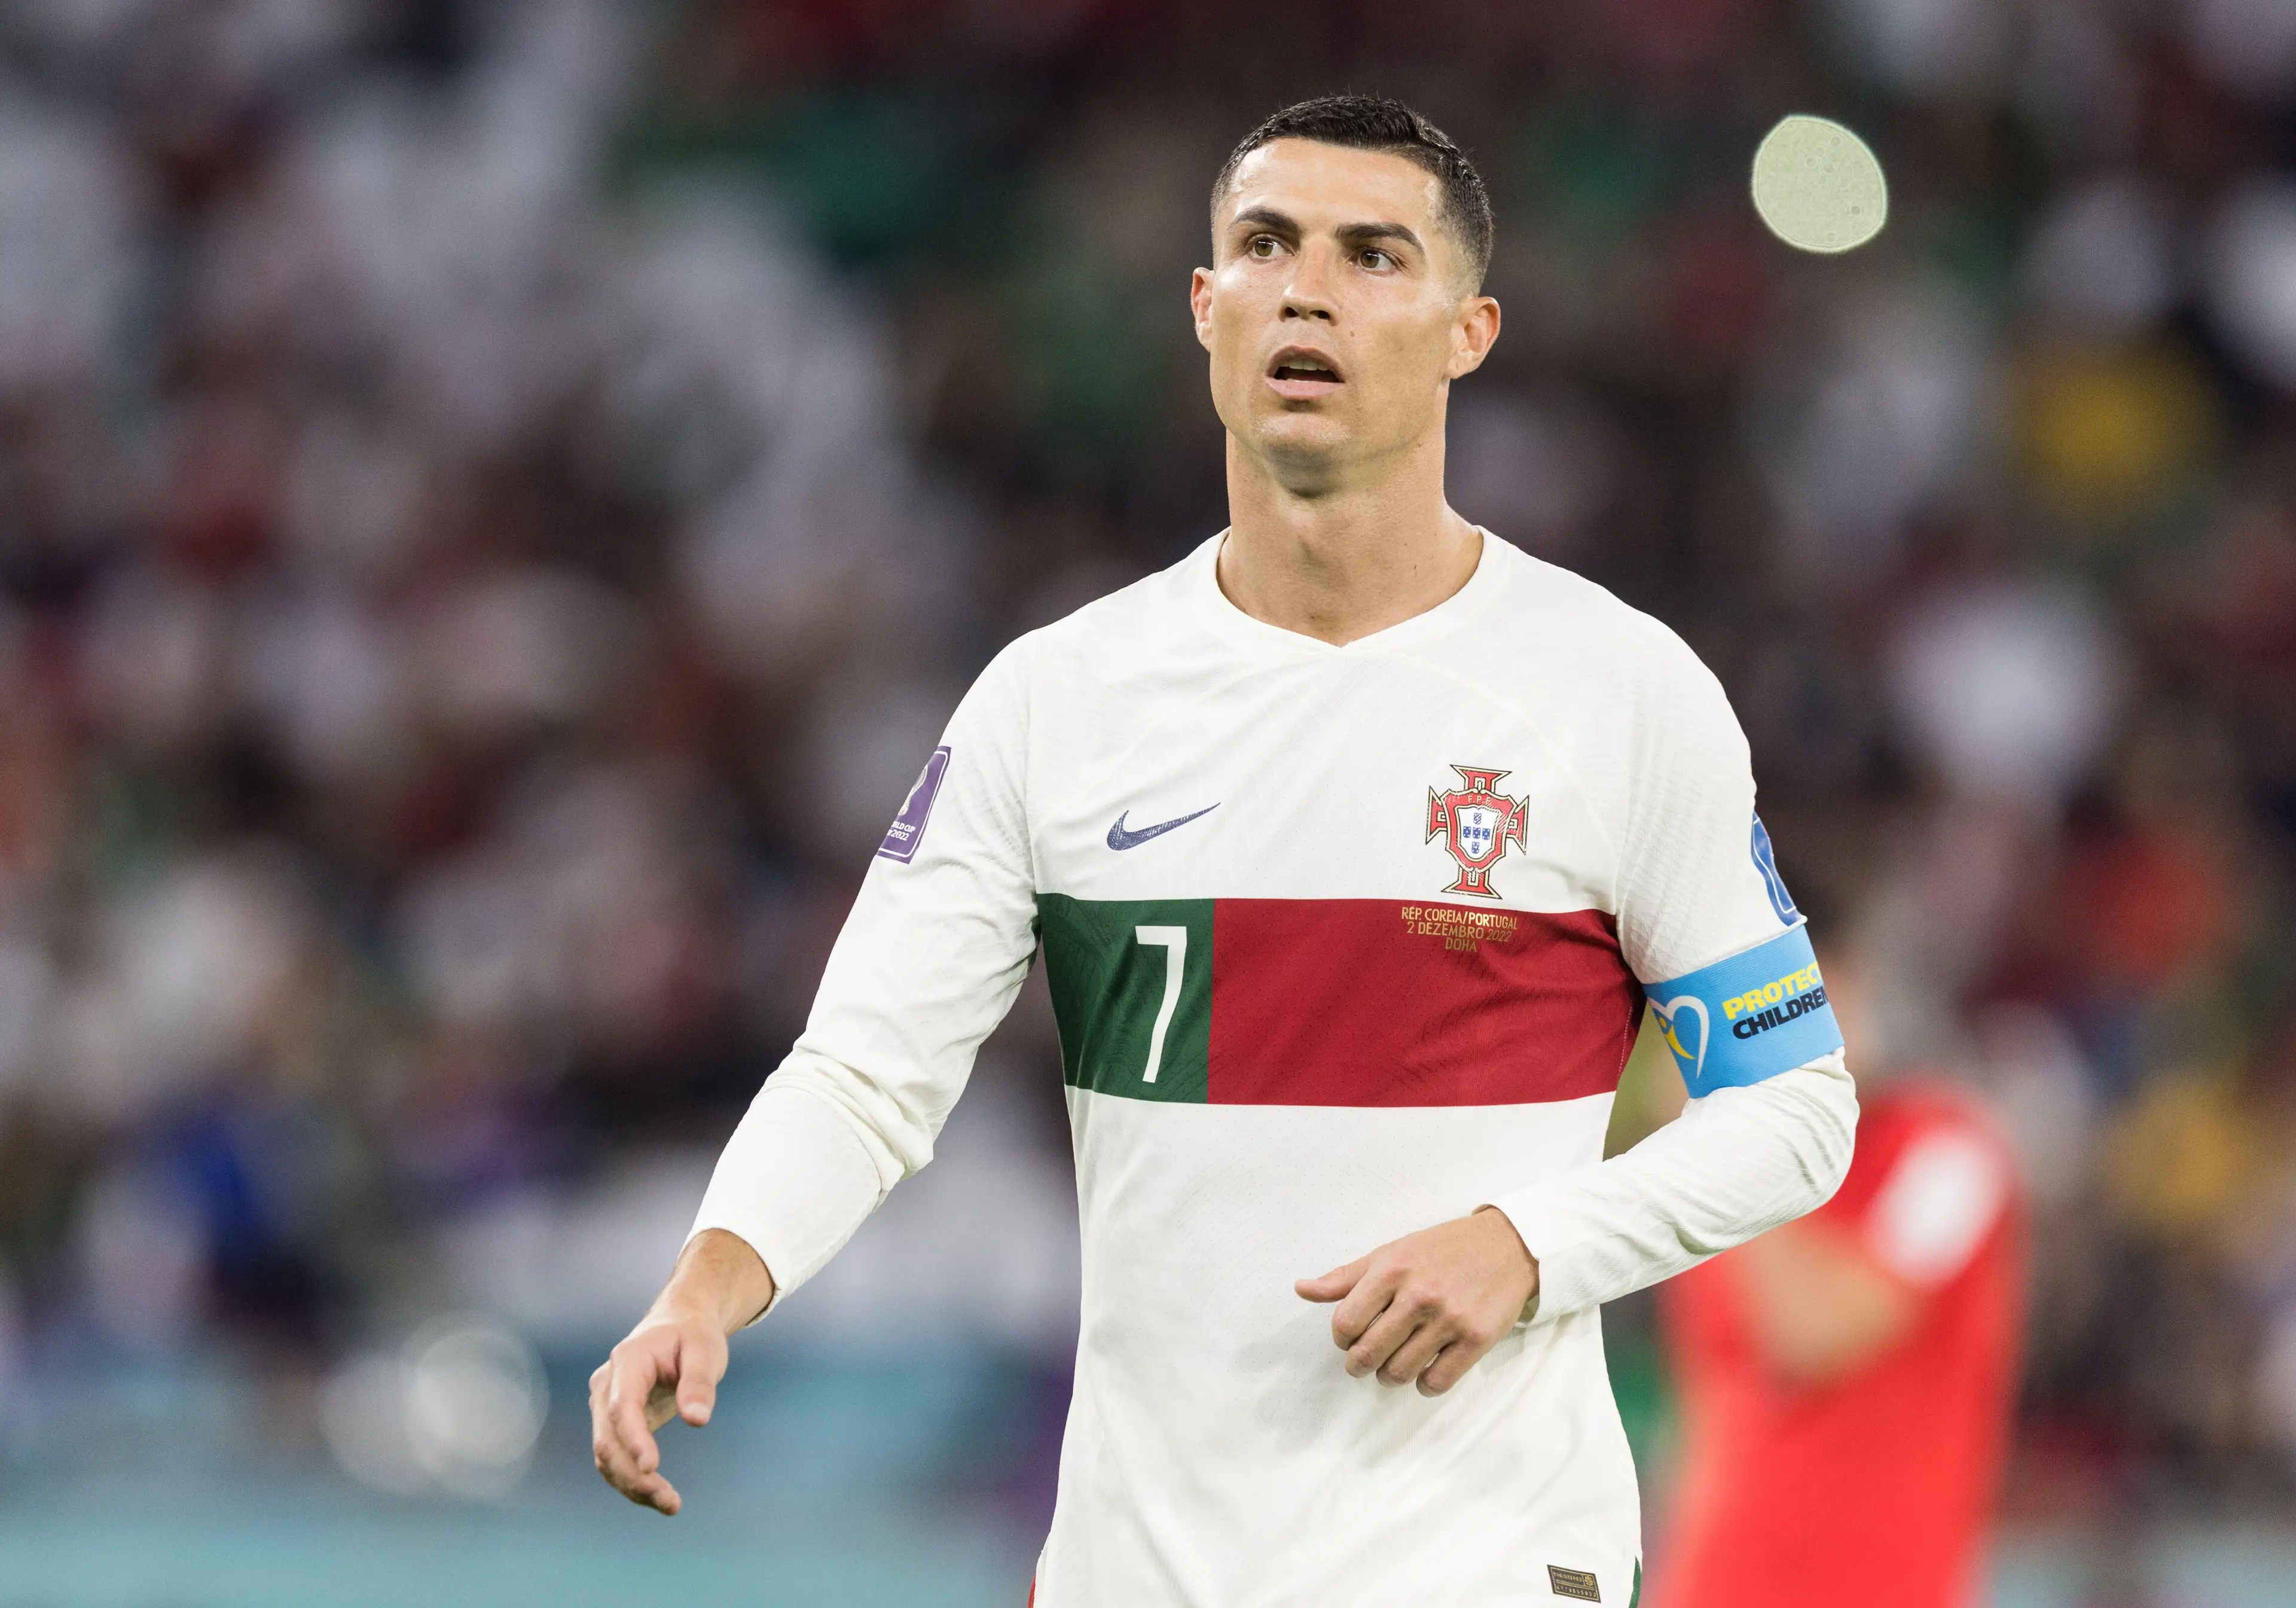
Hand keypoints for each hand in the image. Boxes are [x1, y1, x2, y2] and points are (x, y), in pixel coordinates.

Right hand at [589, 1306, 726, 1514]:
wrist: (678, 1325)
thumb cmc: (694, 1336)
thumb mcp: (707, 1350)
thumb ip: (700, 1382)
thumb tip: (697, 1420)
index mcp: (628, 1360)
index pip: (622, 1406)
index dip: (633, 1438)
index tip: (652, 1467)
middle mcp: (606, 1385)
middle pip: (607, 1438)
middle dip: (633, 1474)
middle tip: (671, 1501)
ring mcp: (605, 1405)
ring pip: (606, 1455)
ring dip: (631, 1485)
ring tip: (671, 1505)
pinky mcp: (613, 1424)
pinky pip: (614, 1459)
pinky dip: (632, 1481)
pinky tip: (660, 1498)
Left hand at [1296, 1207, 1538, 1396]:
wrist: (1507, 1246)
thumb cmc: (1443, 1249)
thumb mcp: (1391, 1251)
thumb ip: (1346, 1276)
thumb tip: (1301, 1289)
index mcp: (1392, 1270)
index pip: (1345, 1323)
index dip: (1341, 1338)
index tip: (1350, 1337)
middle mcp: (1419, 1295)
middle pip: (1368, 1354)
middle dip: (1358, 1365)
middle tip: (1364, 1361)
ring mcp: (1449, 1320)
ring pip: (1399, 1373)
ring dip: (1389, 1376)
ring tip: (1393, 1364)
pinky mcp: (1476, 1340)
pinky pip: (1436, 1383)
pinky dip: (1424, 1384)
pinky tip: (1424, 1370)